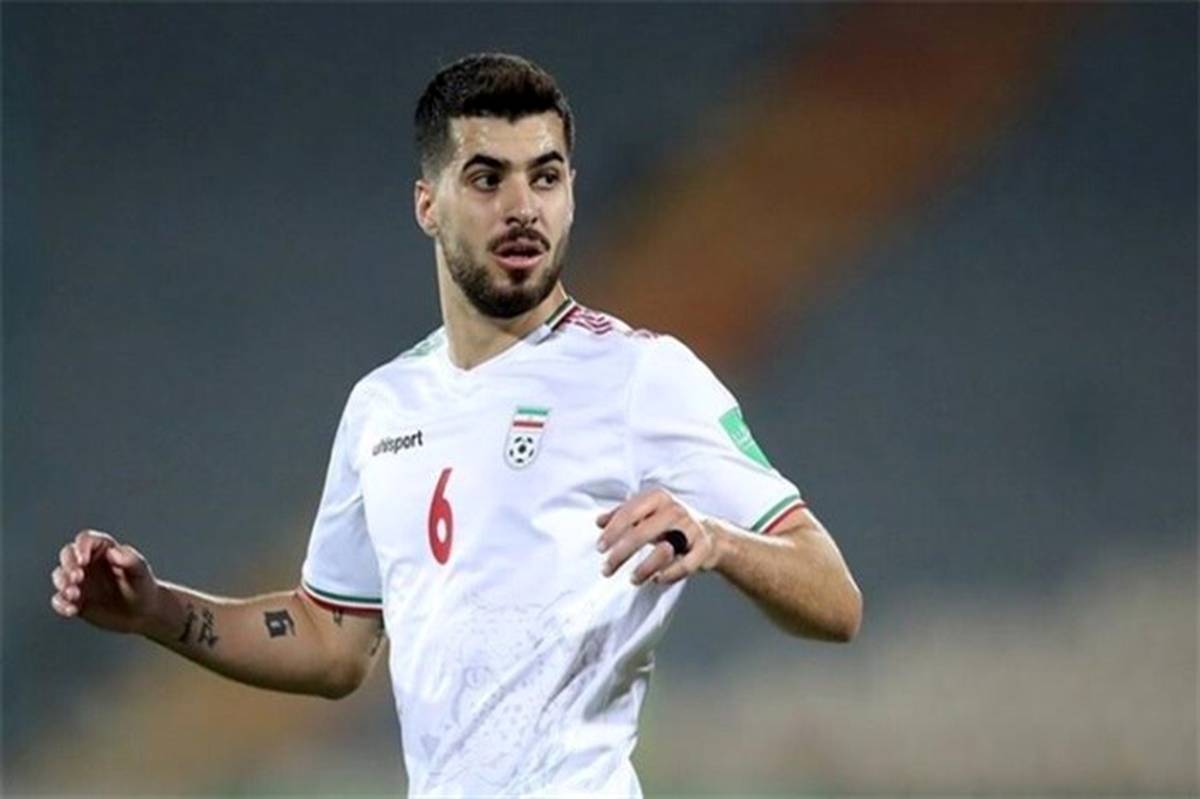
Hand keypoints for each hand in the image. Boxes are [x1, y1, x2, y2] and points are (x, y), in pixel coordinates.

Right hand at [50, 529, 159, 633]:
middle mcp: (87, 563)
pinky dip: (61, 604)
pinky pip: (59, 600)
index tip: (83, 560)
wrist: (142, 613)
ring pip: (60, 576)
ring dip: (62, 584)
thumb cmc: (143, 587)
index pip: (86, 539)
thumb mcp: (141, 572)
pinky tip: (71, 610)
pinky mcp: (74, 600)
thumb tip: (113, 552)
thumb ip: (131, 560)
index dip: (81, 547)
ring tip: (75, 595)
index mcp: (104, 550)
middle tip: (78, 578)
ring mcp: (79, 582)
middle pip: (67, 554)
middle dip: (68, 565)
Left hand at [595, 488, 721, 585]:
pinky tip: (656, 579)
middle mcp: (675, 509)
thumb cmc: (670, 523)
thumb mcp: (646, 513)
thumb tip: (599, 521)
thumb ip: (622, 515)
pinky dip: (669, 574)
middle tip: (606, 569)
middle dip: (620, 554)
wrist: (710, 533)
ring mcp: (691, 528)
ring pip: (663, 551)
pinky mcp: (704, 548)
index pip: (629, 512)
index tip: (600, 548)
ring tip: (632, 579)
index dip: (612, 531)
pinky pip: (684, 566)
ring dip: (644, 568)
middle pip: (641, 533)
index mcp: (657, 497)